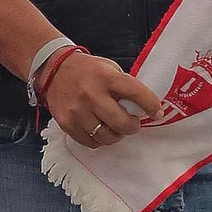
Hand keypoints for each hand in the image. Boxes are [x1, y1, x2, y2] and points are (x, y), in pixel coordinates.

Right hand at [42, 50, 160, 148]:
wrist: (54, 69)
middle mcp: (91, 94)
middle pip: (121, 123)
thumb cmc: (87, 70)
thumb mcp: (109, 69)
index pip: (135, 93)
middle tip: (132, 124)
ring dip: (116, 135)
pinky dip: (99, 140)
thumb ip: (124, 86)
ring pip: (106, 137)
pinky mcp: (67, 123)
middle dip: (132, 126)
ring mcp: (77, 111)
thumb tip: (141, 107)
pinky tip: (100, 130)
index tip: (157, 112)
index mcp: (106, 77)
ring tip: (115, 128)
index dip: (150, 105)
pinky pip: (90, 142)